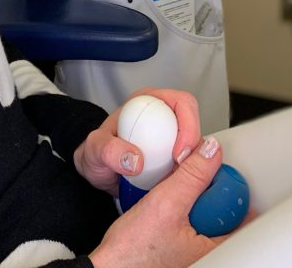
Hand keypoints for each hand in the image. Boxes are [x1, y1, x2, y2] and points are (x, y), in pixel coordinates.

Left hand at [74, 89, 201, 195]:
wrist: (97, 171)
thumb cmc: (97, 153)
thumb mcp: (95, 149)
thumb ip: (108, 150)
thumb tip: (135, 160)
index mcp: (148, 103)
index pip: (182, 103)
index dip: (188, 125)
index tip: (179, 153)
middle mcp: (163, 118)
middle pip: (195, 126)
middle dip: (195, 149)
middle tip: (181, 170)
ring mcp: (170, 139)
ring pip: (197, 149)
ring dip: (193, 166)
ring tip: (176, 182)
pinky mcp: (173, 161)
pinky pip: (191, 167)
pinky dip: (188, 178)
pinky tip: (176, 189)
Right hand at [89, 136, 228, 267]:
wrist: (110, 267)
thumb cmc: (133, 253)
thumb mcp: (165, 204)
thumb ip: (192, 176)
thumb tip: (211, 151)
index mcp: (216, 248)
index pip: (239, 207)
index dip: (223, 182)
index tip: (206, 169)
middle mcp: (209, 251)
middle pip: (222, 207)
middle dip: (203, 188)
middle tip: (180, 184)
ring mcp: (196, 249)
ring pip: (204, 210)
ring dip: (188, 194)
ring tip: (168, 195)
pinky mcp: (182, 245)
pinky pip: (190, 218)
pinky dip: (179, 205)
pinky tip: (163, 206)